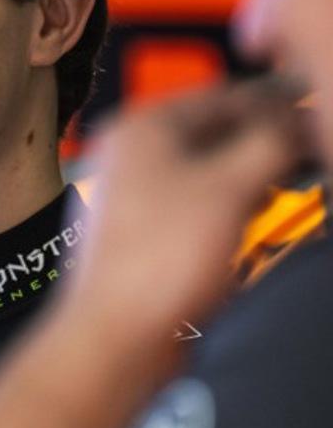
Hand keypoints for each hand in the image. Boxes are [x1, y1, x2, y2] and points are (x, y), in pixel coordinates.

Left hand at [62, 78, 310, 352]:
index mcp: (142, 127)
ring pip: (204, 164)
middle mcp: (130, 150)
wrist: (116, 331)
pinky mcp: (139, 227)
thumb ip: (270, 142)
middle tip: (311, 142)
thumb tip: (299, 120)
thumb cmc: (168, 252)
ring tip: (292, 173)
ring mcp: (130, 189)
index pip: (222, 96)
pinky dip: (227, 196)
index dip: (276, 100)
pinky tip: (254, 208)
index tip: (315, 102)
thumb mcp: (231, 186)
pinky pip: (192, 197)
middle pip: (212, 129)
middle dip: (264, 135)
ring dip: (249, 166)